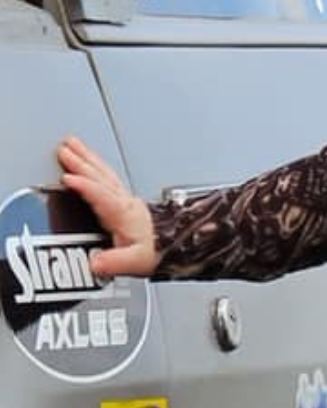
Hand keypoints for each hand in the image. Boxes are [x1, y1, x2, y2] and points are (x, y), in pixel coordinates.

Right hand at [57, 136, 157, 277]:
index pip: (102, 195)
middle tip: (64, 148)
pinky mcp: (127, 201)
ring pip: (105, 173)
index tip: (67, 178)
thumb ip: (115, 261)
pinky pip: (109, 177)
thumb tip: (96, 263)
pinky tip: (91, 161)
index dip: (85, 187)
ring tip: (74, 144)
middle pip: (102, 177)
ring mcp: (127, 199)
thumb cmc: (159, 252)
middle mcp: (126, 202)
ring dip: (88, 158)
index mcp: (125, 214)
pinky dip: (96, 165)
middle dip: (82, 162)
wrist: (181, 245)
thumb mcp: (137, 261)